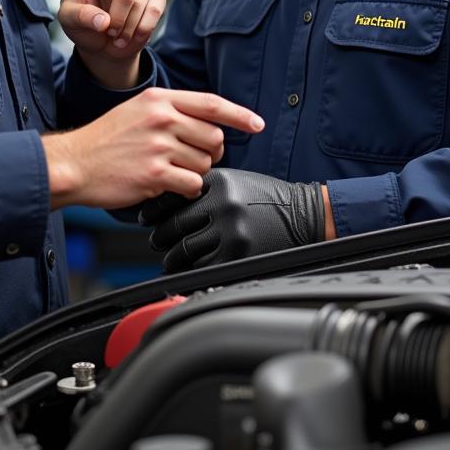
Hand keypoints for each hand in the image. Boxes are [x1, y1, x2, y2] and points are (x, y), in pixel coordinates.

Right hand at [42, 90, 263, 210]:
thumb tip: (209, 123)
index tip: (257, 124)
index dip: (239, 115)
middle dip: (210, 152)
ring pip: (205, 163)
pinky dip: (186, 188)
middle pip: (214, 137)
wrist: (74, 163)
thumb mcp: (137, 110)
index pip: (211, 104)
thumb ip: (171, 111)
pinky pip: (192, 183)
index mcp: (159, 99)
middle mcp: (161, 118)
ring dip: (194, 171)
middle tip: (190, 158)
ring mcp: (159, 146)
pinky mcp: (155, 173)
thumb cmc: (105, 139)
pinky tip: (166, 184)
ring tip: (168, 169)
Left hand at [57, 0, 165, 87]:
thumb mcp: (69, 22)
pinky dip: (142, 26)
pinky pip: (155, 4)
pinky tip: (129, 37)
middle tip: (109, 23)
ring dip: (126, 20)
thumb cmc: (83, 26)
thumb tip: (103, 21)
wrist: (104, 47)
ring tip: (114, 37)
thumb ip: (81, 17)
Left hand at [139, 167, 325, 272]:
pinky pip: (202, 267)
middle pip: (174, 225)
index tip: (146, 218)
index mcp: (218, 182)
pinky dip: (191, 269)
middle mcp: (223, 205)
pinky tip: (186, 269)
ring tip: (169, 256)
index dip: (154, 210)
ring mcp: (231, 232)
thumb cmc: (266, 197)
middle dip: (160, 236)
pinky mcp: (239, 255)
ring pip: (184, 249)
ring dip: (172, 256)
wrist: (304, 214)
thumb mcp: (233, 180)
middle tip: (156, 239)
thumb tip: (165, 201)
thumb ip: (202, 188)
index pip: (172, 196)